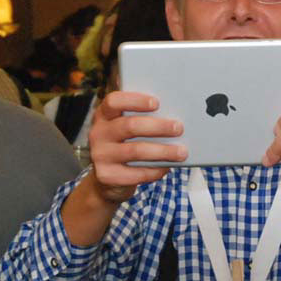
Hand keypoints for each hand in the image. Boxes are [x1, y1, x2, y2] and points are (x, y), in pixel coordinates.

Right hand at [85, 90, 185, 204]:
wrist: (108, 180)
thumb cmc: (125, 146)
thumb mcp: (126, 130)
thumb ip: (143, 121)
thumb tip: (174, 120)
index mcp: (103, 115)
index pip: (113, 101)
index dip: (135, 100)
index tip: (156, 103)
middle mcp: (98, 133)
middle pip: (129, 126)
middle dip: (158, 126)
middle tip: (178, 128)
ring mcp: (100, 155)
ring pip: (136, 150)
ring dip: (162, 151)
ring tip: (181, 152)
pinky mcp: (107, 175)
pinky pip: (136, 173)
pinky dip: (155, 170)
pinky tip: (168, 167)